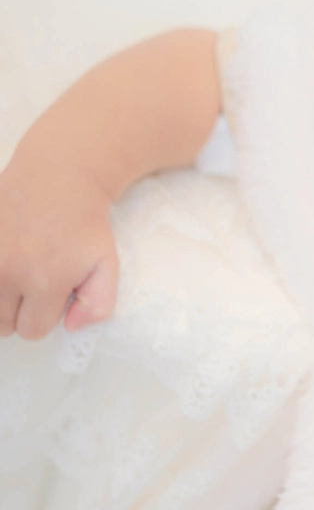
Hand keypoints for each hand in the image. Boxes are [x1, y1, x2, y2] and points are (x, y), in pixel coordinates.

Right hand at [0, 151, 118, 338]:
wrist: (58, 178)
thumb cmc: (84, 224)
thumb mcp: (107, 264)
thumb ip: (98, 303)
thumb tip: (71, 327)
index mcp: (44, 283)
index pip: (33, 330)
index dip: (44, 317)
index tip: (50, 298)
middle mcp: (7, 273)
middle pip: (2, 324)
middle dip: (19, 312)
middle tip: (32, 285)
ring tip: (16, 276)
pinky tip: (5, 261)